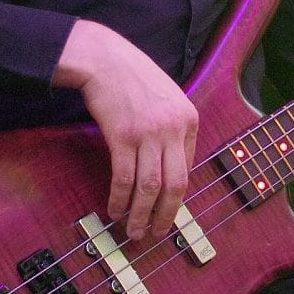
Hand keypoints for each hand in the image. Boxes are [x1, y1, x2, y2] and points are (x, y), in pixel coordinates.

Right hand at [53, 20, 197, 240]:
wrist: (105, 60)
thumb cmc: (134, 79)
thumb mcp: (167, 98)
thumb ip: (173, 129)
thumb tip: (171, 167)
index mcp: (188, 119)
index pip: (188, 168)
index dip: (176, 195)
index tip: (166, 210)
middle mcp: (173, 128)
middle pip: (175, 184)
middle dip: (166, 215)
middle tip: (156, 233)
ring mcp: (148, 133)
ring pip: (150, 187)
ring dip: (141, 214)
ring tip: (134, 231)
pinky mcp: (123, 136)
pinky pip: (124, 178)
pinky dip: (120, 199)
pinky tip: (115, 210)